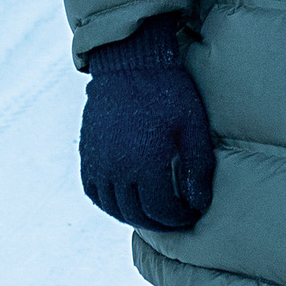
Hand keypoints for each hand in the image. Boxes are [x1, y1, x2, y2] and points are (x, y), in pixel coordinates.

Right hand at [80, 16, 217, 231]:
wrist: (129, 63)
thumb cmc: (169, 92)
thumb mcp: (192, 127)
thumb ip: (197, 168)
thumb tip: (198, 203)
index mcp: (146, 162)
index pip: (161, 210)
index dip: (178, 218)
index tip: (190, 214)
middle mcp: (117, 167)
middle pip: (136, 214)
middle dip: (159, 222)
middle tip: (175, 219)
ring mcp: (97, 161)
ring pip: (112, 207)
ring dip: (133, 216)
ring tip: (152, 213)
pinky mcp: (86, 152)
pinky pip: (93, 191)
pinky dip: (108, 203)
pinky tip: (125, 201)